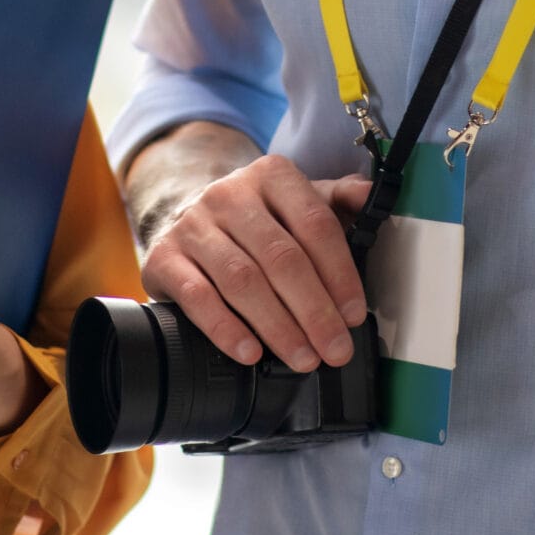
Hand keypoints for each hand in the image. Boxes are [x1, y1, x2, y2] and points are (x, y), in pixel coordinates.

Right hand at [138, 152, 370, 371]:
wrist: (183, 214)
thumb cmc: (255, 218)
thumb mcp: (296, 200)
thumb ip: (335, 199)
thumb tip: (370, 194)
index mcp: (271, 176)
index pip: (315, 224)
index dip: (339, 273)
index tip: (354, 313)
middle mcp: (229, 194)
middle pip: (281, 257)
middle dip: (314, 310)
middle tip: (334, 349)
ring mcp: (193, 225)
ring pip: (242, 280)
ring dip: (277, 326)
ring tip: (303, 358)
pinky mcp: (164, 257)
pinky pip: (197, 297)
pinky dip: (226, 329)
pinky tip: (250, 353)